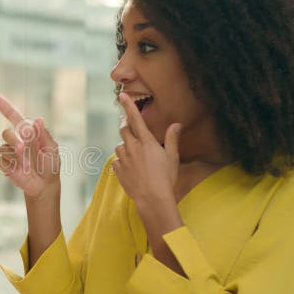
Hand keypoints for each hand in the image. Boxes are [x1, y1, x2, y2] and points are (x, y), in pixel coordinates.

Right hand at [0, 90, 59, 197]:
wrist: (44, 185)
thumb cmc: (50, 165)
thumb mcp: (52, 149)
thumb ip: (44, 135)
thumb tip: (38, 120)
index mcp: (27, 131)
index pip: (11, 114)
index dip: (0, 103)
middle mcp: (16, 139)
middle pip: (5, 132)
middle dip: (14, 141)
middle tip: (24, 150)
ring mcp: (9, 152)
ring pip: (3, 148)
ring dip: (15, 156)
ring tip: (27, 165)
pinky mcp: (4, 164)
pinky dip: (9, 166)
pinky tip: (18, 170)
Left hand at [112, 92, 180, 206]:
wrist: (153, 198)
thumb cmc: (166, 178)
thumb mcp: (172, 157)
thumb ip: (172, 139)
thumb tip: (176, 124)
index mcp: (146, 142)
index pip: (135, 119)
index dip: (128, 105)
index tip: (121, 95)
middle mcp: (132, 147)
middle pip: (123, 129)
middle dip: (125, 125)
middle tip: (129, 126)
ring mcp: (123, 158)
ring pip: (119, 145)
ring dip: (125, 146)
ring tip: (135, 156)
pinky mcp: (117, 170)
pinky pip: (117, 161)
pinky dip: (122, 161)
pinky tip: (131, 168)